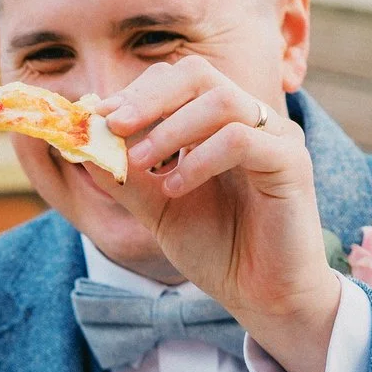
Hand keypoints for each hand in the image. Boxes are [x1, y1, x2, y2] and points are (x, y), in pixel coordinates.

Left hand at [91, 59, 339, 371]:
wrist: (261, 297)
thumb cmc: (217, 249)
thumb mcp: (157, 208)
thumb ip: (124, 176)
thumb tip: (79, 142)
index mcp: (221, 122)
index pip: (178, 79)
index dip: (136, 92)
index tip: (99, 118)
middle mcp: (251, 120)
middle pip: (198, 74)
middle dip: (149, 97)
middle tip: (114, 126)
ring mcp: (275, 137)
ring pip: (220, 100)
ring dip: (170, 129)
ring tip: (140, 164)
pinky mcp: (292, 163)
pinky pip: (241, 140)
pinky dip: (199, 158)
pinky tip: (174, 187)